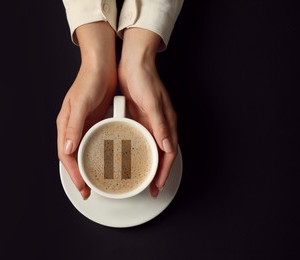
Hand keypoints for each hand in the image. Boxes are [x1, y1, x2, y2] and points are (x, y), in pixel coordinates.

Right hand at [57, 22, 116, 199]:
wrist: (102, 66)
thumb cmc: (89, 81)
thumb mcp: (81, 103)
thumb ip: (74, 125)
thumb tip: (68, 148)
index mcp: (65, 125)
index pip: (66, 155)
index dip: (73, 173)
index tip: (82, 187)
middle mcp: (73, 128)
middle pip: (73, 157)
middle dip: (79, 176)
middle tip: (88, 191)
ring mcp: (84, 126)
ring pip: (83, 152)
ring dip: (88, 168)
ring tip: (96, 181)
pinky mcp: (95, 122)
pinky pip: (94, 143)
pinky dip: (97, 155)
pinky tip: (105, 161)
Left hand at [118, 28, 177, 197]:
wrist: (133, 63)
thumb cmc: (145, 79)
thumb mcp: (153, 103)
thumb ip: (161, 125)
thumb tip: (167, 146)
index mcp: (167, 122)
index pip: (169, 153)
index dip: (164, 171)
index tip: (157, 185)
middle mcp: (160, 125)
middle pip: (162, 154)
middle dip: (157, 173)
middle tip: (150, 188)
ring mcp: (150, 122)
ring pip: (152, 149)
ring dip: (148, 164)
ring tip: (141, 178)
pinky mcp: (140, 118)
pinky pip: (141, 140)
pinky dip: (139, 151)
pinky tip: (131, 157)